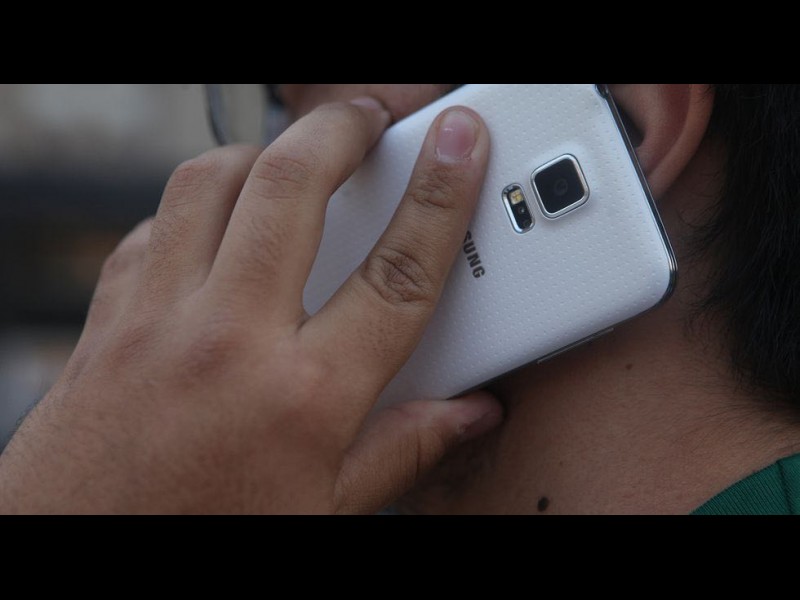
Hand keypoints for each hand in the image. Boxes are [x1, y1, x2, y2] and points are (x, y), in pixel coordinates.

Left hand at [0, 98, 500, 513]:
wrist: (78, 560)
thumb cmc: (206, 539)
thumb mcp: (326, 511)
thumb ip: (404, 450)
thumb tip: (469, 414)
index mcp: (303, 397)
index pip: (397, 273)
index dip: (441, 197)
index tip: (459, 145)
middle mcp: (228, 341)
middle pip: (292, 187)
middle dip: (341, 130)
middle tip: (369, 118)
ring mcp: (157, 321)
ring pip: (208, 183)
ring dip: (262, 152)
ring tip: (295, 156)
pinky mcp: (105, 322)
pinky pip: (151, 229)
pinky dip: (190, 208)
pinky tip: (217, 224)